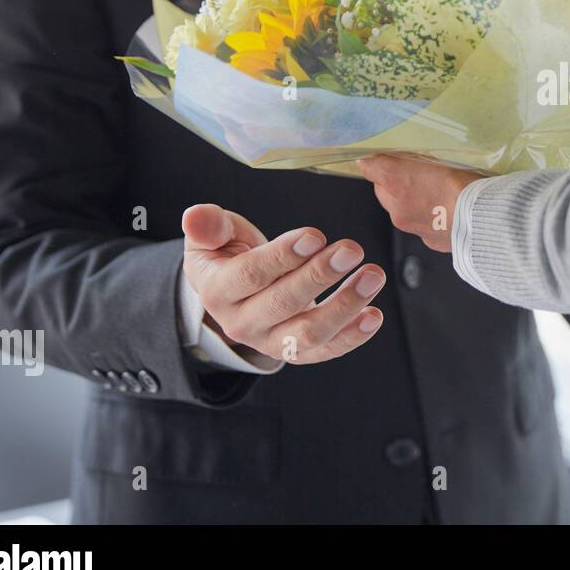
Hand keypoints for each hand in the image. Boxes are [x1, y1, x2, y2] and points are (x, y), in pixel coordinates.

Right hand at [182, 203, 385, 362]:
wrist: (236, 293)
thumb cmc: (229, 255)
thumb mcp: (213, 236)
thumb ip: (208, 226)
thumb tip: (195, 217)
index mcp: (217, 290)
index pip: (250, 274)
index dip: (283, 256)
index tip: (316, 235)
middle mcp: (241, 323)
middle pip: (283, 303)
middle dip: (320, 275)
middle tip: (352, 248)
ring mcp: (270, 342)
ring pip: (308, 332)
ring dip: (345, 305)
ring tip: (373, 276)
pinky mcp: (297, 352)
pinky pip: (326, 351)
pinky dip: (352, 336)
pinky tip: (374, 315)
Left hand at [357, 154, 481, 252]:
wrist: (484, 220)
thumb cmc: (464, 184)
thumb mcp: (436, 154)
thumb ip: (407, 155)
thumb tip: (377, 159)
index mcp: (395, 181)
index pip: (371, 168)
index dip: (384, 162)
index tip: (392, 158)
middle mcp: (397, 208)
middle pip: (385, 192)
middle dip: (396, 184)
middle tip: (421, 173)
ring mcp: (413, 227)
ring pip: (403, 210)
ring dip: (413, 201)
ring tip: (439, 192)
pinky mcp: (429, 241)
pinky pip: (423, 226)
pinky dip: (430, 218)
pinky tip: (448, 210)